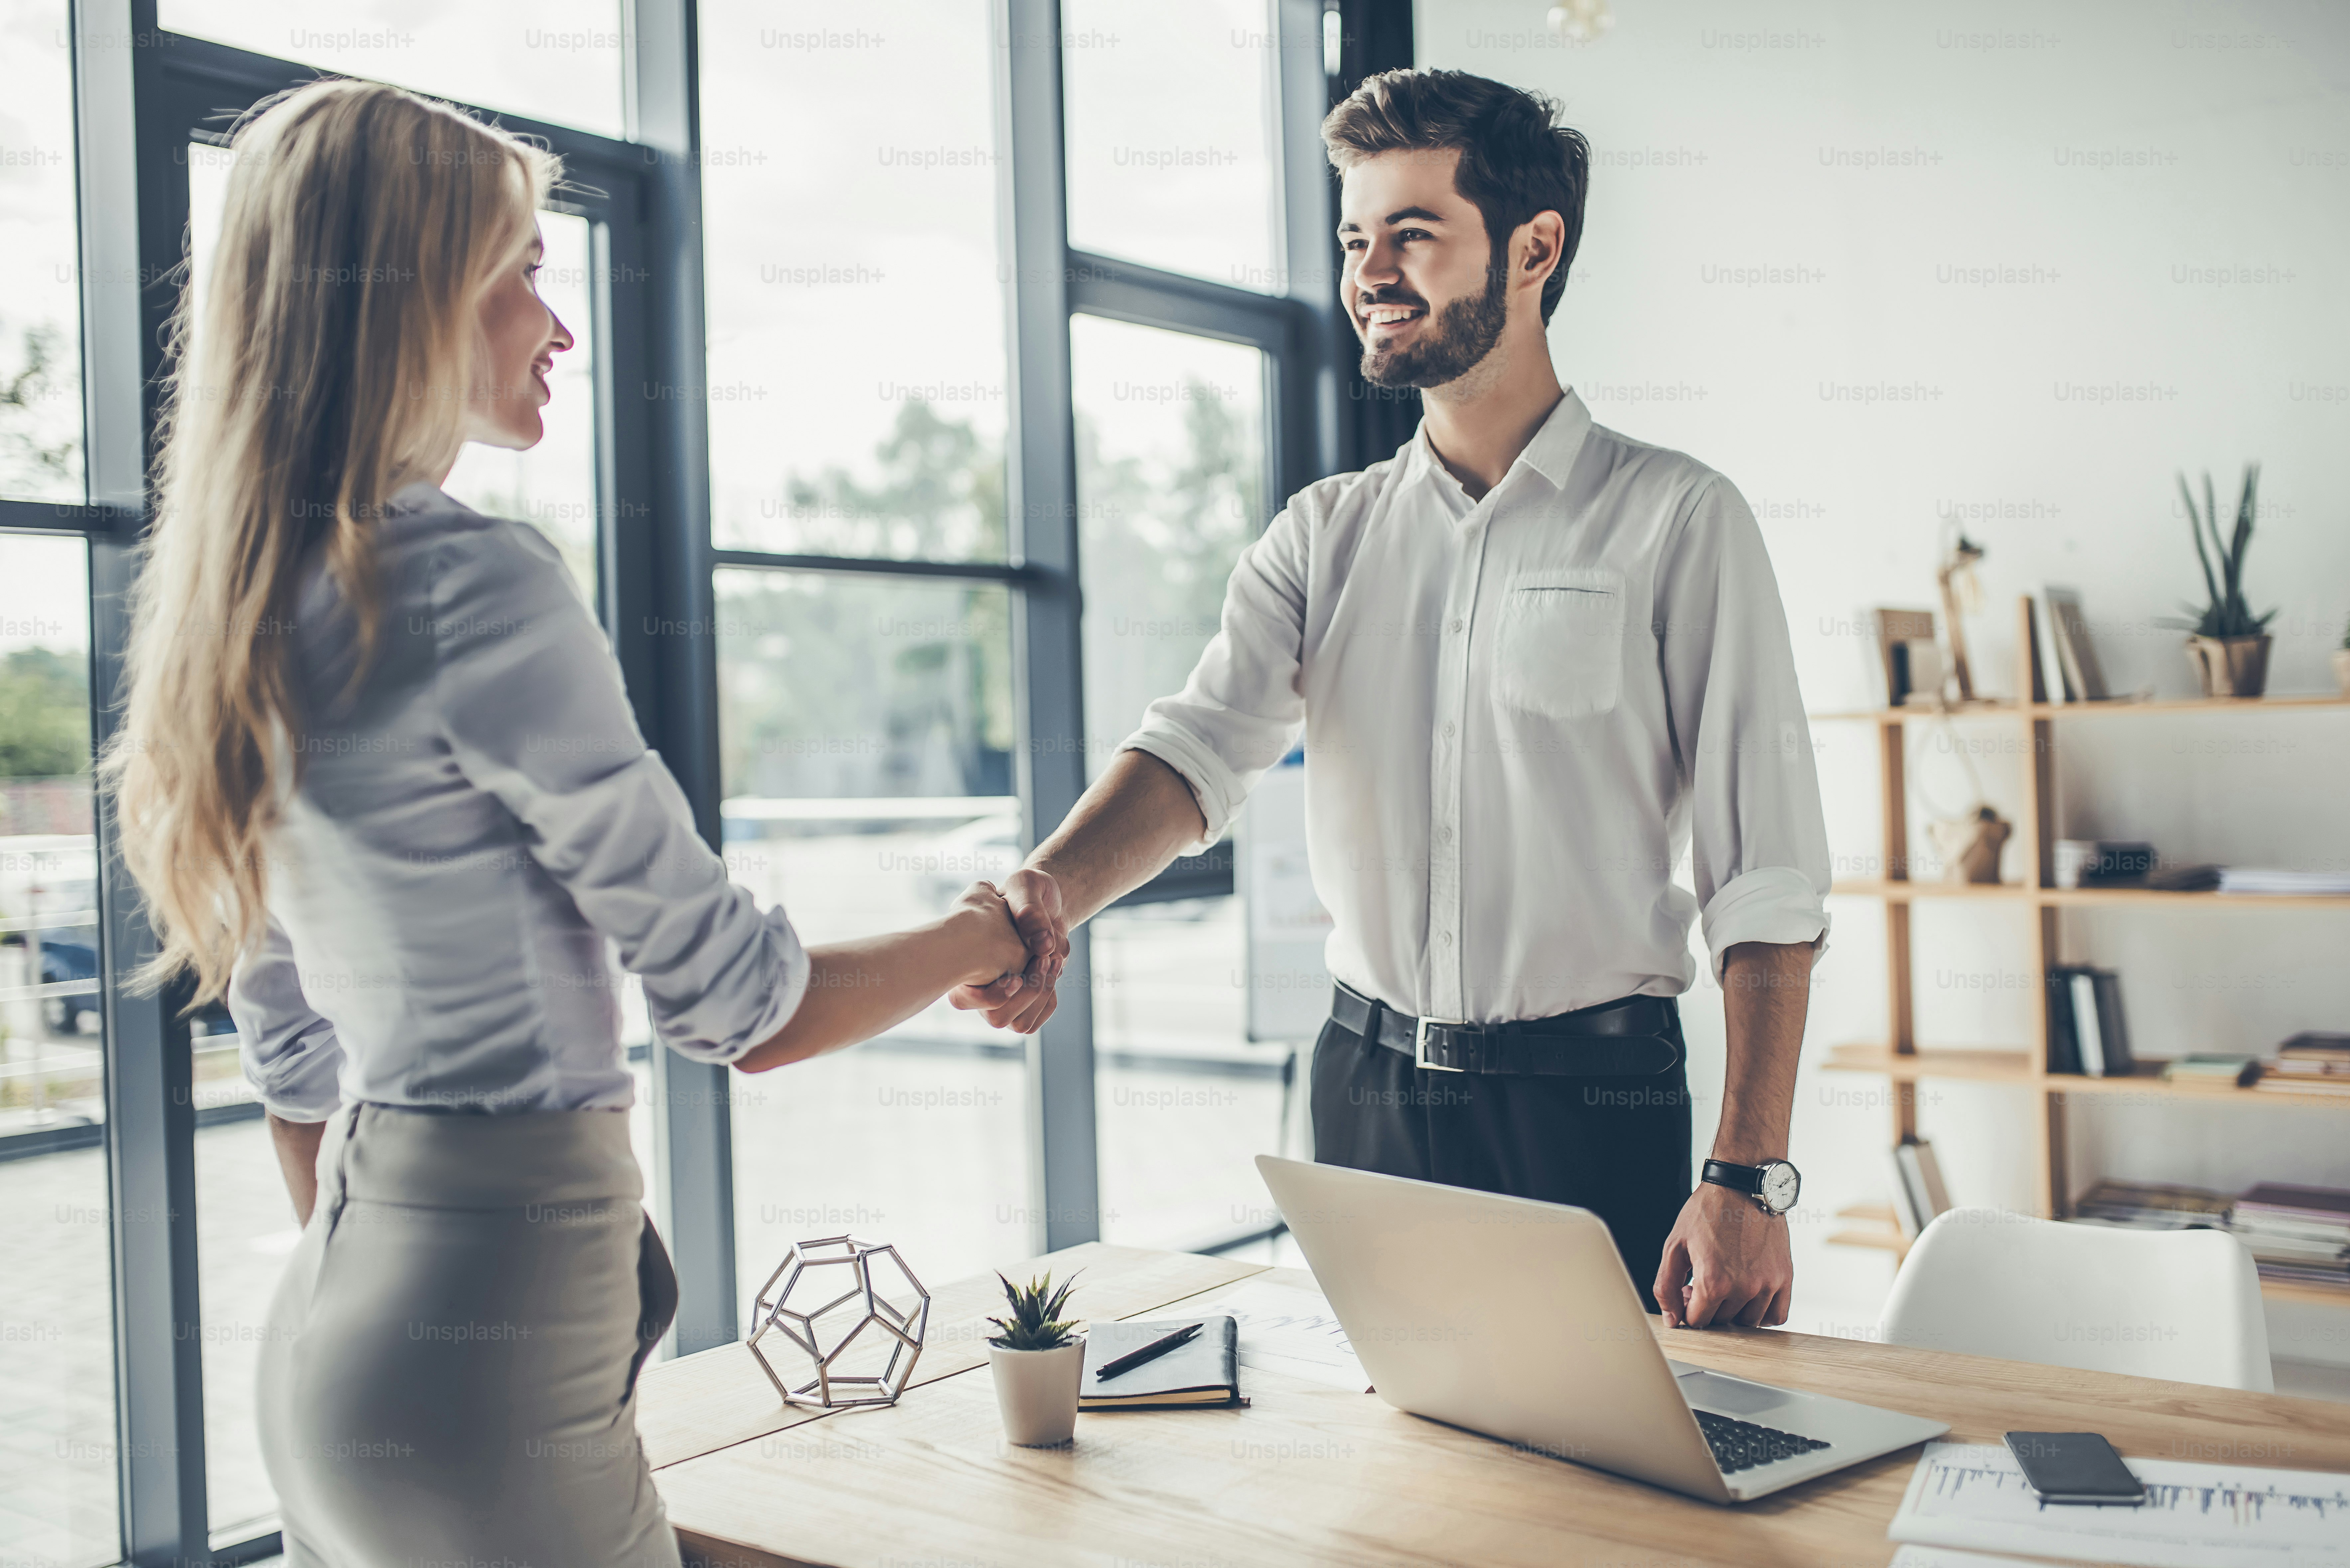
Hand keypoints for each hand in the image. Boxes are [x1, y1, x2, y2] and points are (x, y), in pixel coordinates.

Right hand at [947, 866, 1066, 1033]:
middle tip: (1046, 958)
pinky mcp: (1021, 1004)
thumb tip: (1042, 944)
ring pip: (1019, 1023)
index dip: (993, 995)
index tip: (1016, 977)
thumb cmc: (1028, 892)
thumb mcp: (1027, 885)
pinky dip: (1048, 1000)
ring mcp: (999, 1000)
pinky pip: (1034, 1021)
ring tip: (1053, 960)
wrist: (1045, 903)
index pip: (964, 999)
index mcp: (965, 959)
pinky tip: (1052, 968)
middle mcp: (977, 987)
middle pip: (998, 1018)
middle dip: (1029, 992)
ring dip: (1041, 995)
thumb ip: (1027, 905)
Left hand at [1652, 1183, 1792, 1328]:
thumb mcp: (1675, 1245)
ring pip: (1748, 1322)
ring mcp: (1767, 1284)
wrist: (1742, 1185)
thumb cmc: (1707, 1211)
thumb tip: (1671, 1319)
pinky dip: (1762, 1313)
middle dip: (1708, 1307)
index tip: (1688, 1291)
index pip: (1697, 1321)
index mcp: (1713, 1281)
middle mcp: (1743, 1287)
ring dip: (1734, 1310)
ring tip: (1726, 1284)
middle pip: (1722, 1321)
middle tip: (1704, 1282)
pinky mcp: (1785, 1277)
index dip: (1688, 1309)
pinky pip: (1777, 1315)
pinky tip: (1749, 1296)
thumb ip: (1667, 1286)